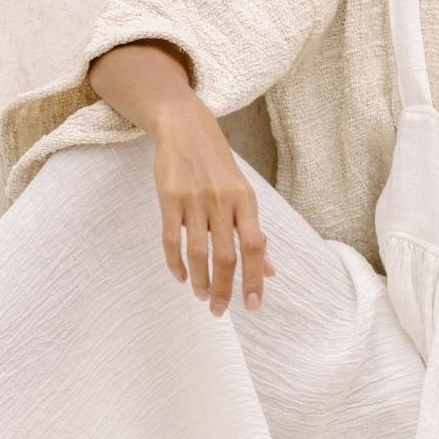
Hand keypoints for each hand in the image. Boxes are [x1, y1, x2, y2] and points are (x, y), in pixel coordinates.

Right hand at [152, 103, 276, 315]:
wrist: (186, 128)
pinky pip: (170, 239)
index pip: (254, 247)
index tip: (252, 306)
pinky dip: (176, 263)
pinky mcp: (169, 197)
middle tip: (219, 310)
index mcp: (246, 200)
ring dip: (200, 281)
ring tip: (201, 296)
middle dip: (224, 289)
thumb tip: (269, 271)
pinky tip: (181, 277)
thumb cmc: (218, 166)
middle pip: (226, 255)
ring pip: (199, 252)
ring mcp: (195, 199)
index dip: (254, 278)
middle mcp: (222, 200)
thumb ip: (254, 233)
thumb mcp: (242, 194)